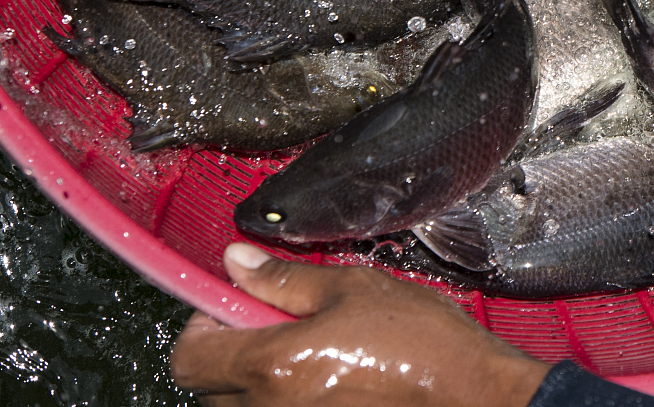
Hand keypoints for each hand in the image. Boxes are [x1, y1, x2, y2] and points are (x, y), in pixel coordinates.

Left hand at [170, 243, 552, 405]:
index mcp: (271, 364)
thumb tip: (236, 261)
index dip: (202, 326)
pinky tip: (326, 376)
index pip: (188, 358)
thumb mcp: (351, 289)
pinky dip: (285, 395)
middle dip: (230, 351)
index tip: (230, 306)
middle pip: (208, 386)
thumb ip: (284, 280)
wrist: (465, 391)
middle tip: (275, 323)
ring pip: (241, 405)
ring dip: (257, 378)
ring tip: (308, 350)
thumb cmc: (417, 340)